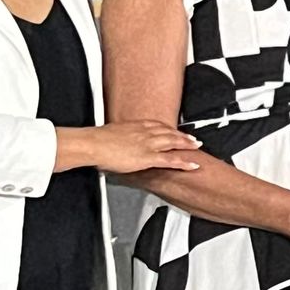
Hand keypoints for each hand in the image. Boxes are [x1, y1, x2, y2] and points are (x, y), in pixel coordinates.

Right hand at [85, 120, 202, 172]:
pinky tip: (192, 165)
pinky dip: (184, 162)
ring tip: (196, 147)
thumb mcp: (112, 133)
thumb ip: (120, 137)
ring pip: (173, 143)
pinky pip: (170, 159)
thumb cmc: (97, 140)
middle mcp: (145, 132)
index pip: (158, 125)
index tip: (175, 131)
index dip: (169, 129)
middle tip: (193, 138)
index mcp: (136, 125)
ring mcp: (148, 144)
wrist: (93, 144)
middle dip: (182, 136)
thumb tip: (118, 141)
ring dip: (187, 145)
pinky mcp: (148, 157)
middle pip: (169, 132)